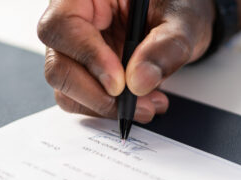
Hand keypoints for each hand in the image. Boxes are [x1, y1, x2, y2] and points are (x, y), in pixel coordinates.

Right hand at [38, 0, 215, 122]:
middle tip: (133, 103)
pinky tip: (140, 102)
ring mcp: (74, 49)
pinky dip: (109, 108)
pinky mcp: (83, 72)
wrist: (181, 20)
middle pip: (58, 63)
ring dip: (104, 106)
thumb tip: (139, 81)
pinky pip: (81, 99)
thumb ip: (166, 46)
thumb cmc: (177, 7)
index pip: (63, 25)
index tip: (119, 82)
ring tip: (147, 104)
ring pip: (66, 87)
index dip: (87, 56)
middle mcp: (73, 20)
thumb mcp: (182, 20)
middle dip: (96, 93)